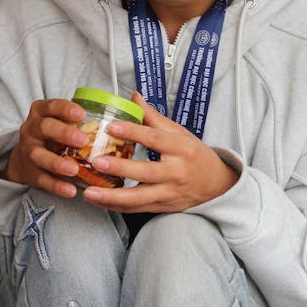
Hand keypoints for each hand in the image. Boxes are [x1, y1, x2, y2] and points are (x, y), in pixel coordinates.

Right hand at [3, 98, 87, 197]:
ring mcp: (29, 151)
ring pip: (39, 155)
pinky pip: (42, 179)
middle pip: (44, 127)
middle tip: (83, 140)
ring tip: (74, 169)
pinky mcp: (30, 172)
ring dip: (57, 163)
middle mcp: (31, 129)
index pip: (51, 106)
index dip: (65, 109)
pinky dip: (56, 186)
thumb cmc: (52, 136)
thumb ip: (80, 120)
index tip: (82, 114)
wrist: (25, 159)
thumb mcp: (59, 121)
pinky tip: (71, 190)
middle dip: (64, 133)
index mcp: (41, 112)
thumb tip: (120, 121)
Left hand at [82, 92, 238, 212]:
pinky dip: (116, 207)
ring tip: (89, 192)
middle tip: (96, 162)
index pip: (155, 139)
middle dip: (119, 169)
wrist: (217, 185)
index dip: (133, 132)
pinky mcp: (162, 207)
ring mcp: (169, 193)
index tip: (111, 127)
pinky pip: (136, 209)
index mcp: (182, 148)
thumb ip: (154, 117)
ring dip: (112, 197)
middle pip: (146, 171)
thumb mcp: (180, 133)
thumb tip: (134, 97)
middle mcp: (176, 172)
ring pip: (139, 198)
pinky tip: (98, 201)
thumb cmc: (196, 156)